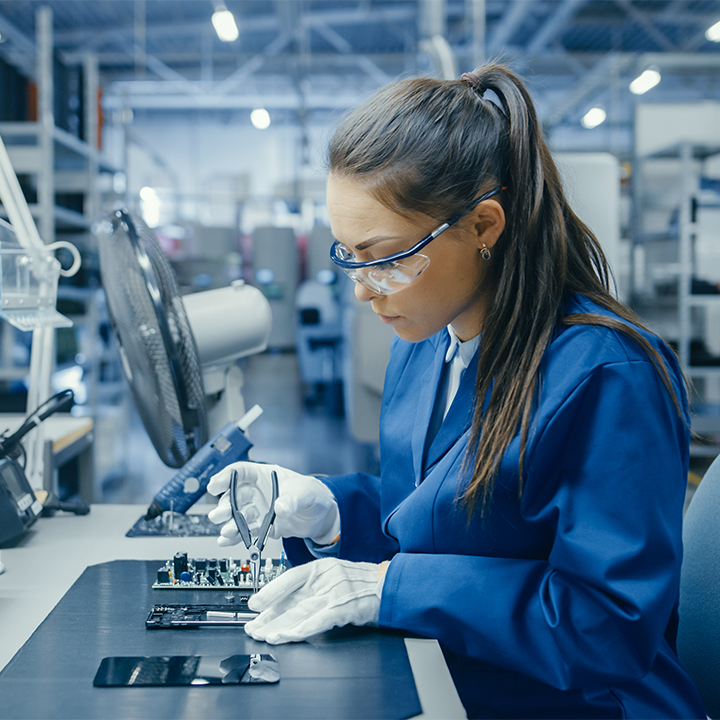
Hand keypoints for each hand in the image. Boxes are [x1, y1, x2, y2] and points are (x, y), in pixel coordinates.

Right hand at [207, 462, 339, 546]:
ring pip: (237, 515)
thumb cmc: (312, 494)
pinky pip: (245, 531)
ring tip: (228, 531)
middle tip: (220, 515)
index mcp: (264, 476)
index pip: (240, 472)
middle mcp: (257, 493)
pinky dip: (235, 537)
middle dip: (225, 506)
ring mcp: (258, 510)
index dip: (225, 477)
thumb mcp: (305, 492)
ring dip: (230, 523)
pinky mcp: (261, 527)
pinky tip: (226, 541)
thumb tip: (280, 508)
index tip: (214, 486)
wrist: (321, 516)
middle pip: (234, 496)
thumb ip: (292, 499)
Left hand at [244, 557, 385, 643]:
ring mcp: (335, 592)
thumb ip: (314, 587)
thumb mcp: (335, 576)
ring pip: (300, 611)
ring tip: (264, 636)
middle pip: (291, 599)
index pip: (290, 578)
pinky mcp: (344, 608)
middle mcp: (326, 578)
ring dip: (279, 626)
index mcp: (322, 568)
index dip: (270, 592)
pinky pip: (318, 621)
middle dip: (270, 616)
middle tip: (253, 628)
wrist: (390, 585)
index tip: (253, 604)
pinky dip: (300, 630)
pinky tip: (287, 637)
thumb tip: (288, 604)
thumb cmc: (363, 583)